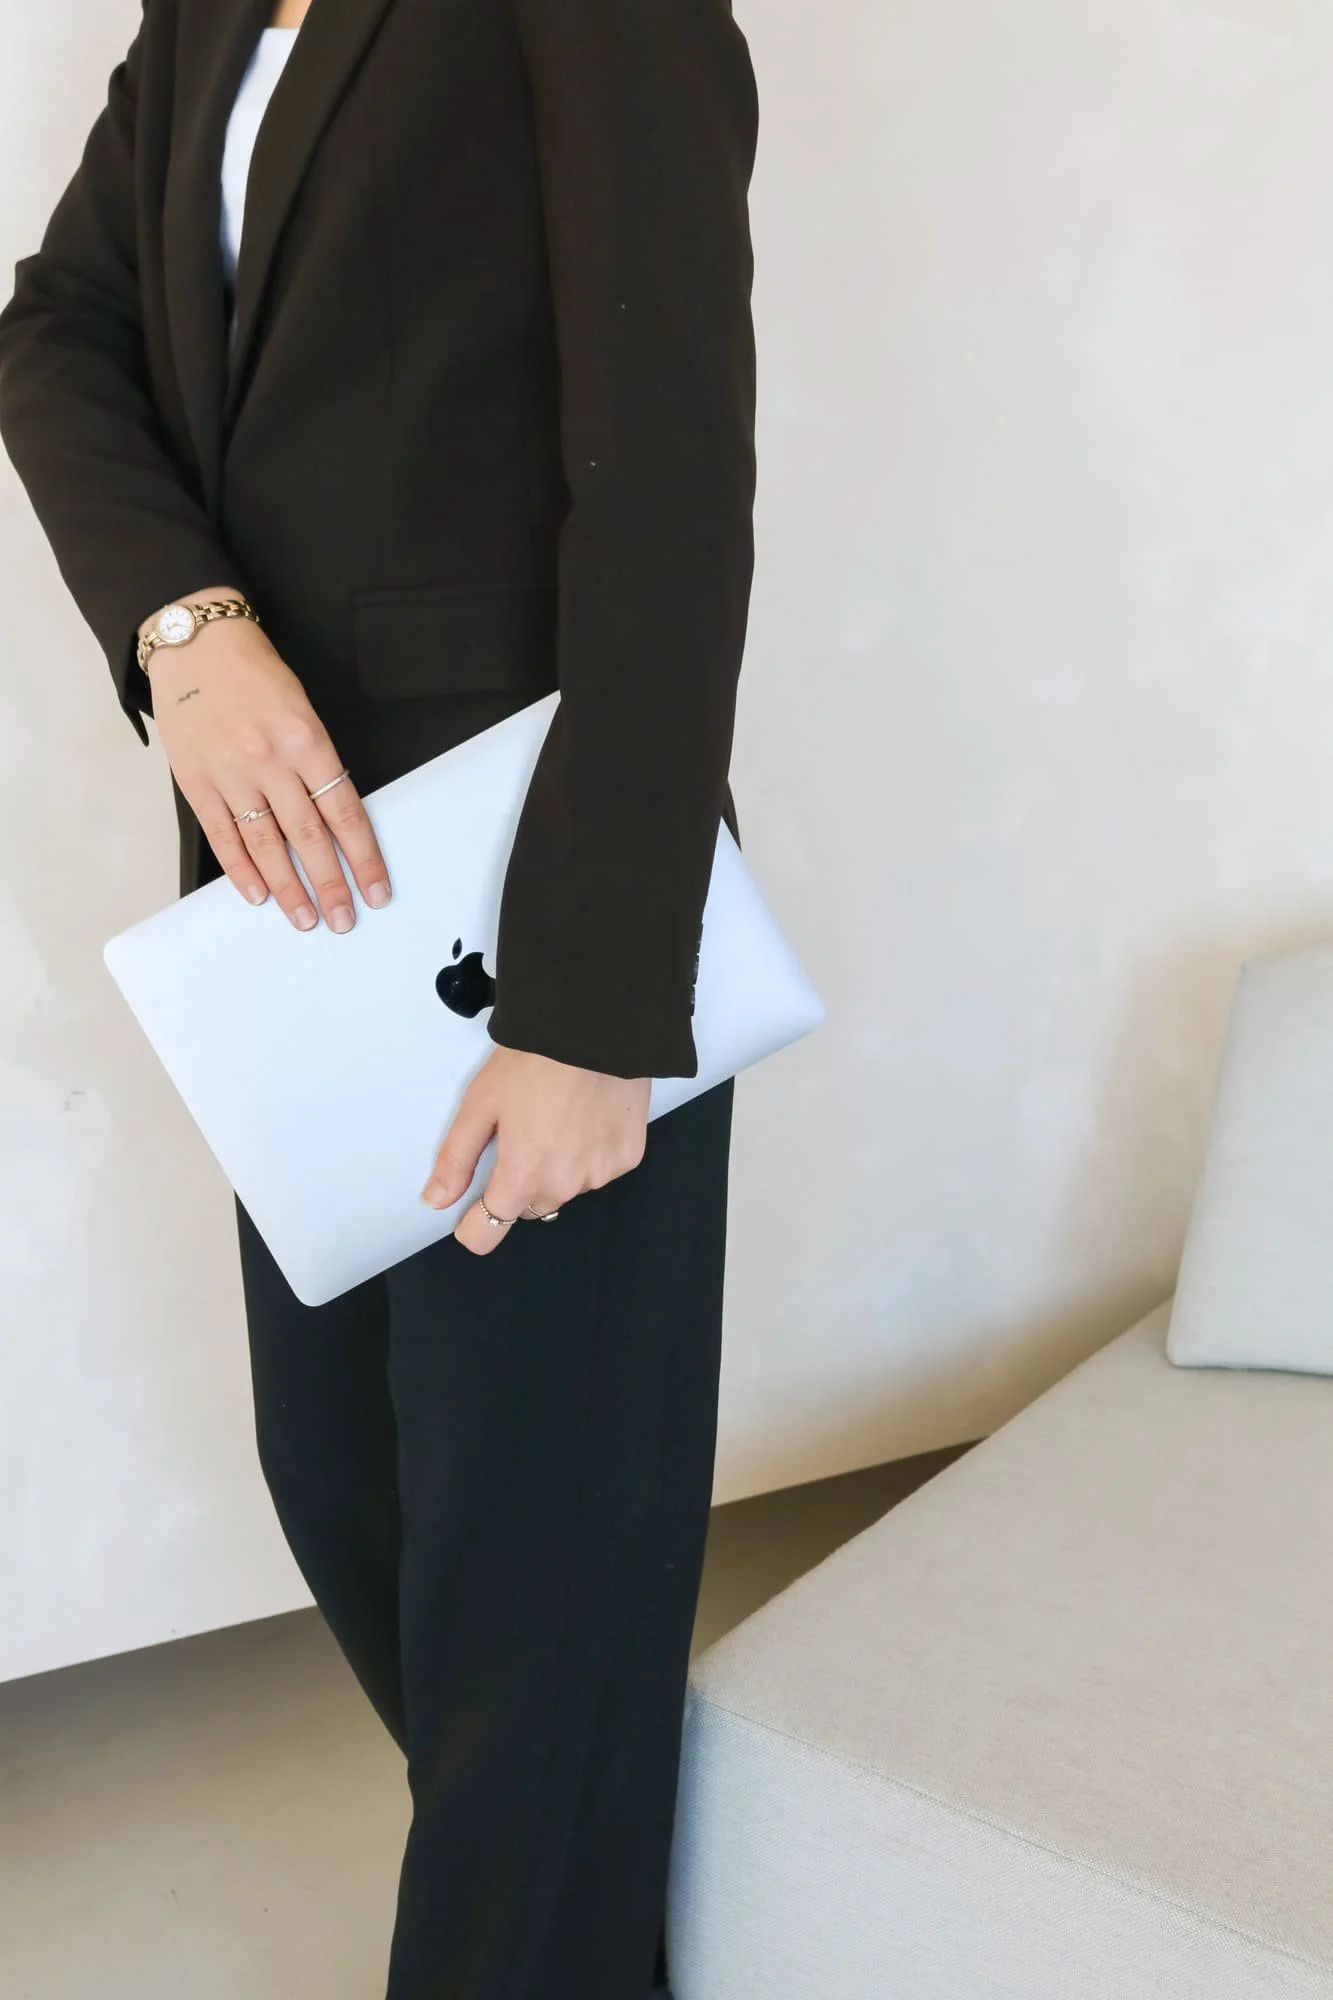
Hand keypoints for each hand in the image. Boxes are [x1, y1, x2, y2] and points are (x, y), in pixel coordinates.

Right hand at [144, 591, 391, 929]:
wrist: (197, 647)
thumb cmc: (256, 677)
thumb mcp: (303, 711)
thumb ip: (317, 763)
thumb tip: (334, 821)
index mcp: (307, 741)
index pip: (344, 813)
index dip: (363, 858)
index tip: (377, 891)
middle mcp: (271, 761)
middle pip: (309, 837)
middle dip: (330, 885)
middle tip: (344, 920)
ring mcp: (231, 774)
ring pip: (266, 845)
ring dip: (288, 888)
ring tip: (305, 919)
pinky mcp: (197, 782)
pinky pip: (223, 836)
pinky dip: (241, 870)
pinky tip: (257, 895)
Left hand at [422, 1047, 650, 1254]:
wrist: (595, 1030)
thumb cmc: (534, 1061)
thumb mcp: (480, 1104)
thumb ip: (456, 1158)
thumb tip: (437, 1199)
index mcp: (521, 1177)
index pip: (487, 1234)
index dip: (472, 1225)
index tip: (472, 1208)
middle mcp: (563, 1186)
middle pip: (529, 1207)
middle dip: (521, 1183)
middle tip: (523, 1135)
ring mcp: (600, 1174)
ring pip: (566, 1188)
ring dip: (558, 1168)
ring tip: (559, 1119)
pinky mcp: (627, 1158)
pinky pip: (599, 1170)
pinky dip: (590, 1153)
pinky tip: (587, 1117)